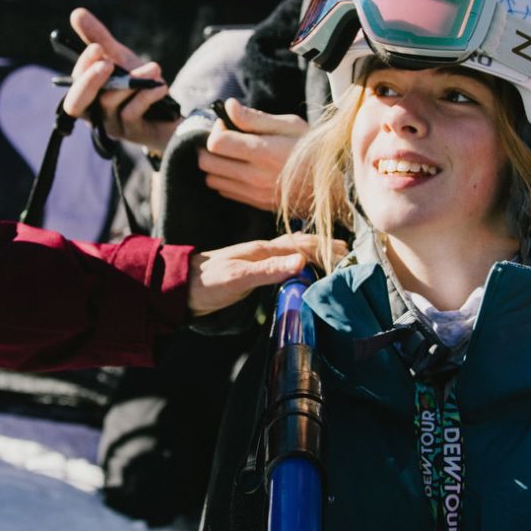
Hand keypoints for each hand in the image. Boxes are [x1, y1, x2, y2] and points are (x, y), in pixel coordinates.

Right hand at [60, 7, 176, 153]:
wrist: (167, 112)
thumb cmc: (136, 84)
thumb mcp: (119, 59)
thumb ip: (98, 38)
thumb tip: (76, 13)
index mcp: (86, 95)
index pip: (74, 84)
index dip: (84, 66)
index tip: (98, 48)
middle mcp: (94, 113)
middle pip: (76, 104)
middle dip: (90, 81)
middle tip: (106, 62)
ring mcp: (113, 125)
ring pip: (111, 103)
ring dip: (132, 81)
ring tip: (153, 67)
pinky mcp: (134, 133)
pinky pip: (133, 113)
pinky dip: (146, 96)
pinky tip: (160, 86)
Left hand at [186, 232, 342, 315]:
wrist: (181, 287)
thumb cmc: (206, 282)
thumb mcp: (238, 278)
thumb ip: (268, 270)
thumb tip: (302, 260)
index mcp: (263, 249)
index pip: (303, 243)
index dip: (325, 248)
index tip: (346, 256)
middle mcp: (264, 251)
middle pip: (303, 244)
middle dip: (327, 248)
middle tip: (349, 257)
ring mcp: (261, 260)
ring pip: (296, 253)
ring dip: (317, 255)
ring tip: (336, 261)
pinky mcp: (257, 272)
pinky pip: (287, 264)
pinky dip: (304, 264)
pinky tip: (309, 271)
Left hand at [196, 99, 307, 212]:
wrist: (332, 187)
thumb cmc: (312, 149)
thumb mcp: (290, 125)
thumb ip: (255, 118)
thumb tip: (228, 107)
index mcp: (263, 152)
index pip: (216, 143)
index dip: (216, 130)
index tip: (227, 124)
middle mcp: (254, 175)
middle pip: (207, 163)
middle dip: (208, 147)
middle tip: (224, 138)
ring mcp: (253, 193)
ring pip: (212, 179)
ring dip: (215, 164)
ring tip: (231, 154)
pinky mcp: (255, 203)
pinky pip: (224, 191)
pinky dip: (225, 179)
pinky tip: (240, 168)